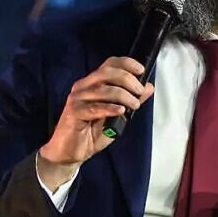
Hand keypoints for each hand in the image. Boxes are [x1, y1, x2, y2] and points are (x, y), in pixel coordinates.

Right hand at [37, 56, 153, 187]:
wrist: (69, 153)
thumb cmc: (90, 134)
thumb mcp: (117, 116)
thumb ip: (131, 100)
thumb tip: (148, 87)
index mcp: (91, 84)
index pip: (109, 64)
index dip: (126, 63)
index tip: (141, 70)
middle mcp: (82, 87)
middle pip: (107, 72)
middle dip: (128, 80)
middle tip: (139, 91)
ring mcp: (77, 99)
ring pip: (104, 89)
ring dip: (124, 96)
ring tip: (134, 106)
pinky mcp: (74, 112)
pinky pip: (96, 107)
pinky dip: (111, 108)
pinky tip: (120, 111)